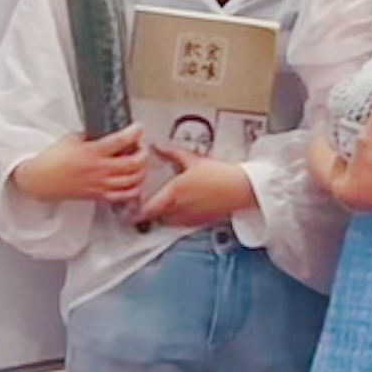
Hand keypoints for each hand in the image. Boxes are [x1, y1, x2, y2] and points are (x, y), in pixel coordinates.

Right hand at [16, 128, 150, 207]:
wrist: (40, 181)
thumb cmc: (52, 160)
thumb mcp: (71, 139)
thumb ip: (90, 135)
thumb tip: (105, 131)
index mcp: (91, 152)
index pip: (120, 140)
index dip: (135, 132)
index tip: (139, 128)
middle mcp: (98, 170)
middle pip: (133, 163)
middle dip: (143, 153)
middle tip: (141, 146)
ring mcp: (100, 184)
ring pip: (132, 180)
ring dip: (142, 170)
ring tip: (141, 163)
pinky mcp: (98, 195)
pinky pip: (123, 196)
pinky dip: (135, 189)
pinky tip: (137, 182)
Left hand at [131, 146, 259, 230]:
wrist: (242, 189)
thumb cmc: (222, 176)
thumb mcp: (194, 159)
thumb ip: (172, 153)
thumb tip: (158, 147)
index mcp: (175, 193)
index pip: (147, 209)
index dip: (135, 212)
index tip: (129, 210)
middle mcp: (179, 208)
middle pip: (155, 217)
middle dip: (149, 211)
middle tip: (145, 204)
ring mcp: (190, 217)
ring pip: (167, 221)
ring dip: (162, 215)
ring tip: (164, 206)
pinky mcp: (200, 222)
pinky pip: (181, 224)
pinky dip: (177, 218)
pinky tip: (182, 208)